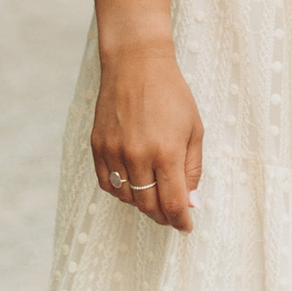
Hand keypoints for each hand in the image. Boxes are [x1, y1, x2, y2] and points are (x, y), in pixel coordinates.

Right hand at [90, 0, 203, 229]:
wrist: (136, 63)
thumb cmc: (171, 94)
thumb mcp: (194, 129)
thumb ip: (192, 169)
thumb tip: (190, 203)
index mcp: (166, 151)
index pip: (173, 203)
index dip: (181, 221)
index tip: (186, 227)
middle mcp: (138, 155)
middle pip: (148, 206)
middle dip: (163, 216)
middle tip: (172, 215)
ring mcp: (114, 151)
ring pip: (126, 198)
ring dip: (142, 203)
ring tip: (154, 195)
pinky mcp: (97, 146)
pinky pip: (107, 183)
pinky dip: (121, 190)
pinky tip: (133, 183)